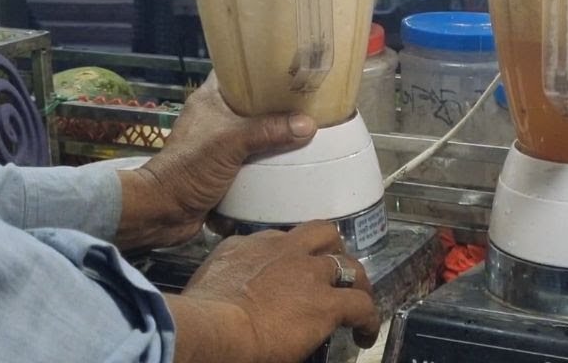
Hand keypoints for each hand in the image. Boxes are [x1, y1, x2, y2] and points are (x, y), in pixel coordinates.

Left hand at [115, 74, 316, 249]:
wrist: (163, 213)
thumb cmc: (190, 167)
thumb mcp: (231, 142)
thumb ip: (269, 131)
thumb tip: (309, 125)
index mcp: (211, 100)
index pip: (237, 72)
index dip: (261, 68)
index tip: (292, 69)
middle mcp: (216, 120)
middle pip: (254, 107)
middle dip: (278, 109)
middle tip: (310, 105)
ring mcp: (221, 148)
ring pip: (256, 138)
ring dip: (276, 143)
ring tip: (309, 136)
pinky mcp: (226, 173)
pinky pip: (254, 165)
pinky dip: (268, 169)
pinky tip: (293, 167)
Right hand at [170, 222, 380, 362]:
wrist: (214, 327)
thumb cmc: (199, 317)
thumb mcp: (208, 286)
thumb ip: (225, 285)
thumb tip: (228, 305)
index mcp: (245, 247)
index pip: (274, 240)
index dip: (287, 256)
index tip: (287, 273)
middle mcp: (280, 250)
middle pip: (319, 234)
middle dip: (331, 249)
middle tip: (334, 271)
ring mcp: (307, 272)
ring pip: (346, 262)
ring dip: (354, 280)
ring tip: (357, 299)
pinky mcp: (325, 301)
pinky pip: (361, 304)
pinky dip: (368, 318)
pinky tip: (365, 333)